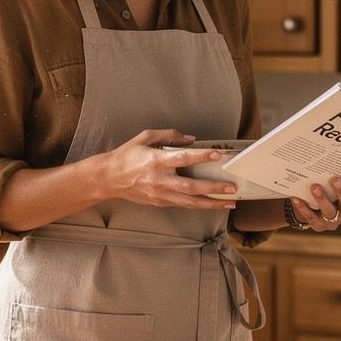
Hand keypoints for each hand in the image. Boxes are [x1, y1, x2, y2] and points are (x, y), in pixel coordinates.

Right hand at [99, 129, 237, 209]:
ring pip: (190, 202)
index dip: (201, 156)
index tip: (218, 155)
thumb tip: (190, 139)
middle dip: (213, 188)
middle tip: (231, 187)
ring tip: (228, 203)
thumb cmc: (126, 156)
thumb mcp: (145, 137)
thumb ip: (168, 135)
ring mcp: (160, 194)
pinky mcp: (159, 203)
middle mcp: (160, 180)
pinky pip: (182, 205)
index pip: (183, 158)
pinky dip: (198, 205)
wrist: (108, 178)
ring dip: (211, 203)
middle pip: (191, 187)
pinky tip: (211, 204)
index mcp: (156, 160)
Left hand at [289, 165, 340, 231]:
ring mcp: (334, 221)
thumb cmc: (340, 190)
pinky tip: (296, 198)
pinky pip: (311, 219)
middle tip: (335, 177)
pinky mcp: (318, 224)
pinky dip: (303, 209)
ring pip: (329, 213)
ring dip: (322, 200)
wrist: (317, 205)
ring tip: (314, 186)